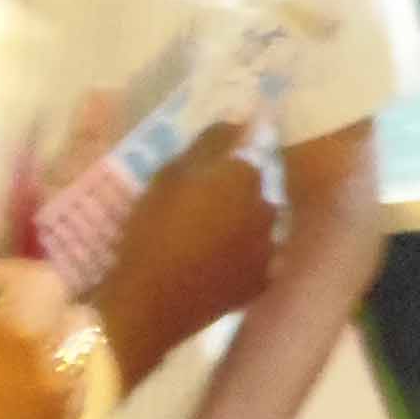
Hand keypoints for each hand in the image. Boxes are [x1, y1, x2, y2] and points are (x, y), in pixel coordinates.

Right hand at [92, 125, 275, 383]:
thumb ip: (210, 143)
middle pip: (257, 186)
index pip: (254, 142)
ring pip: (259, 222)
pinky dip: (243, 254)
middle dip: (238, 187)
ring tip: (207, 234)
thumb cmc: (152, 231)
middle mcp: (269, 207)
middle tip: (204, 199)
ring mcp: (270, 248)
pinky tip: (217, 261)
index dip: (241, 140)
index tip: (234, 136)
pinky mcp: (262, 281)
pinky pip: (257, 256)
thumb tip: (242, 115)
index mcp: (246, 175)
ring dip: (243, 222)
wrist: (149, 302)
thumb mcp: (169, 176)